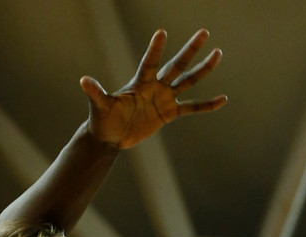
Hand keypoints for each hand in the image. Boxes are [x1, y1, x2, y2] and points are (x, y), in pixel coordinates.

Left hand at [80, 29, 226, 149]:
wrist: (111, 136)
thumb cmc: (103, 119)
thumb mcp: (100, 106)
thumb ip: (95, 93)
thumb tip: (83, 80)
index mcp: (140, 82)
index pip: (150, 62)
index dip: (155, 49)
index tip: (161, 33)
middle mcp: (155, 86)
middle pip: (176, 65)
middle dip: (190, 50)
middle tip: (204, 32)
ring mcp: (164, 98)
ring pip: (188, 81)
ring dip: (203, 69)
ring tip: (218, 53)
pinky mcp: (169, 113)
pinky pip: (192, 107)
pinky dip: (207, 105)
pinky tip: (223, 99)